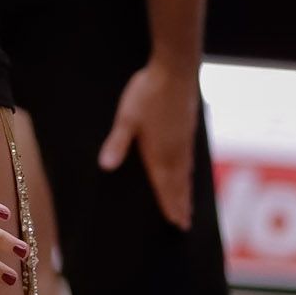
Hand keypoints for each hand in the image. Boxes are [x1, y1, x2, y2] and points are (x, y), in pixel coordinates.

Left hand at [98, 57, 198, 227]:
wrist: (175, 70)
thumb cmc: (147, 93)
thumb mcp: (126, 118)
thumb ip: (117, 143)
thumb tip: (105, 167)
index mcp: (158, 152)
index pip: (164, 185)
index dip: (169, 204)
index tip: (175, 222)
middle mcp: (174, 151)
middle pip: (178, 184)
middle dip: (180, 205)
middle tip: (184, 224)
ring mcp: (184, 140)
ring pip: (186, 173)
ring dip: (186, 191)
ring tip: (188, 206)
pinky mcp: (189, 129)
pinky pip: (190, 160)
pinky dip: (190, 173)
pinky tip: (189, 173)